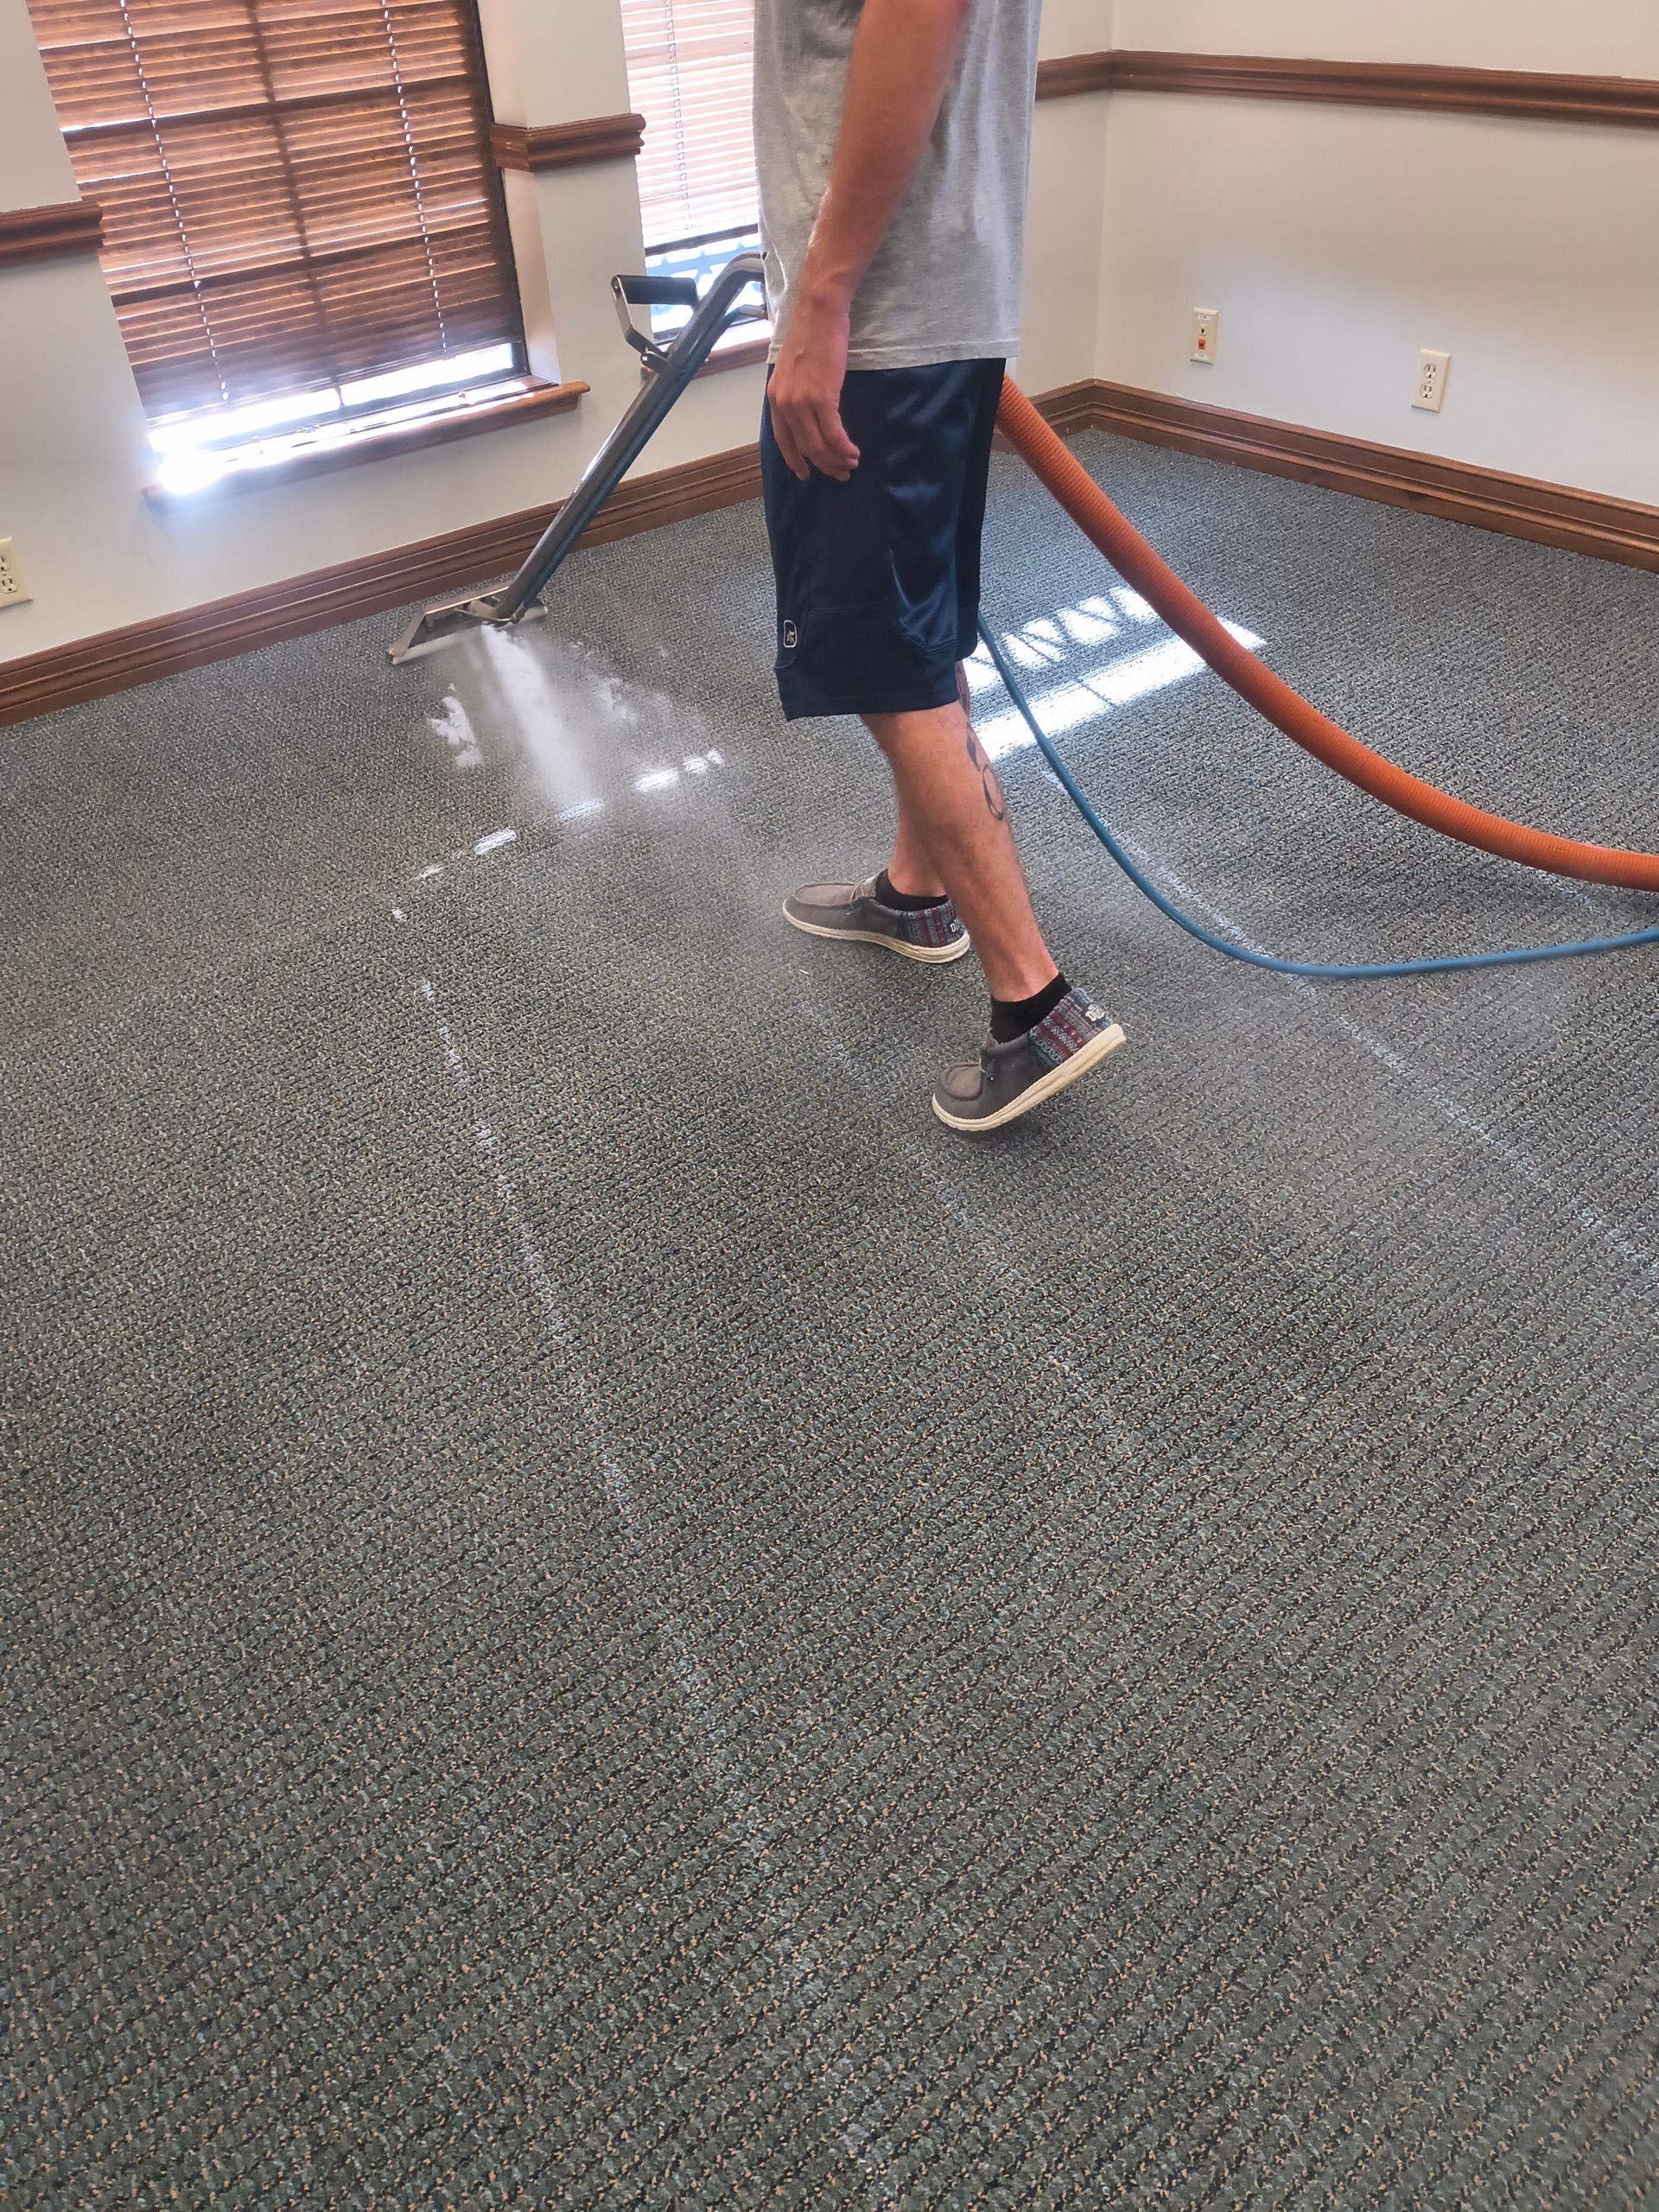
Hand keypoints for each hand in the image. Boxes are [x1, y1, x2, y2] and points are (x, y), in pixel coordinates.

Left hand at [767, 283, 859, 482]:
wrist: (818, 313)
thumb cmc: (811, 335)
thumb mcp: (792, 369)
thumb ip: (795, 393)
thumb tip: (808, 413)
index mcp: (775, 398)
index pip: (783, 440)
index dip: (795, 460)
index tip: (805, 474)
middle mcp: (784, 404)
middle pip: (804, 447)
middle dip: (823, 465)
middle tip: (839, 473)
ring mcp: (801, 403)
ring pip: (819, 445)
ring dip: (837, 459)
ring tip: (850, 464)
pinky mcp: (821, 398)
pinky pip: (833, 434)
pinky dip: (844, 447)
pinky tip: (853, 452)